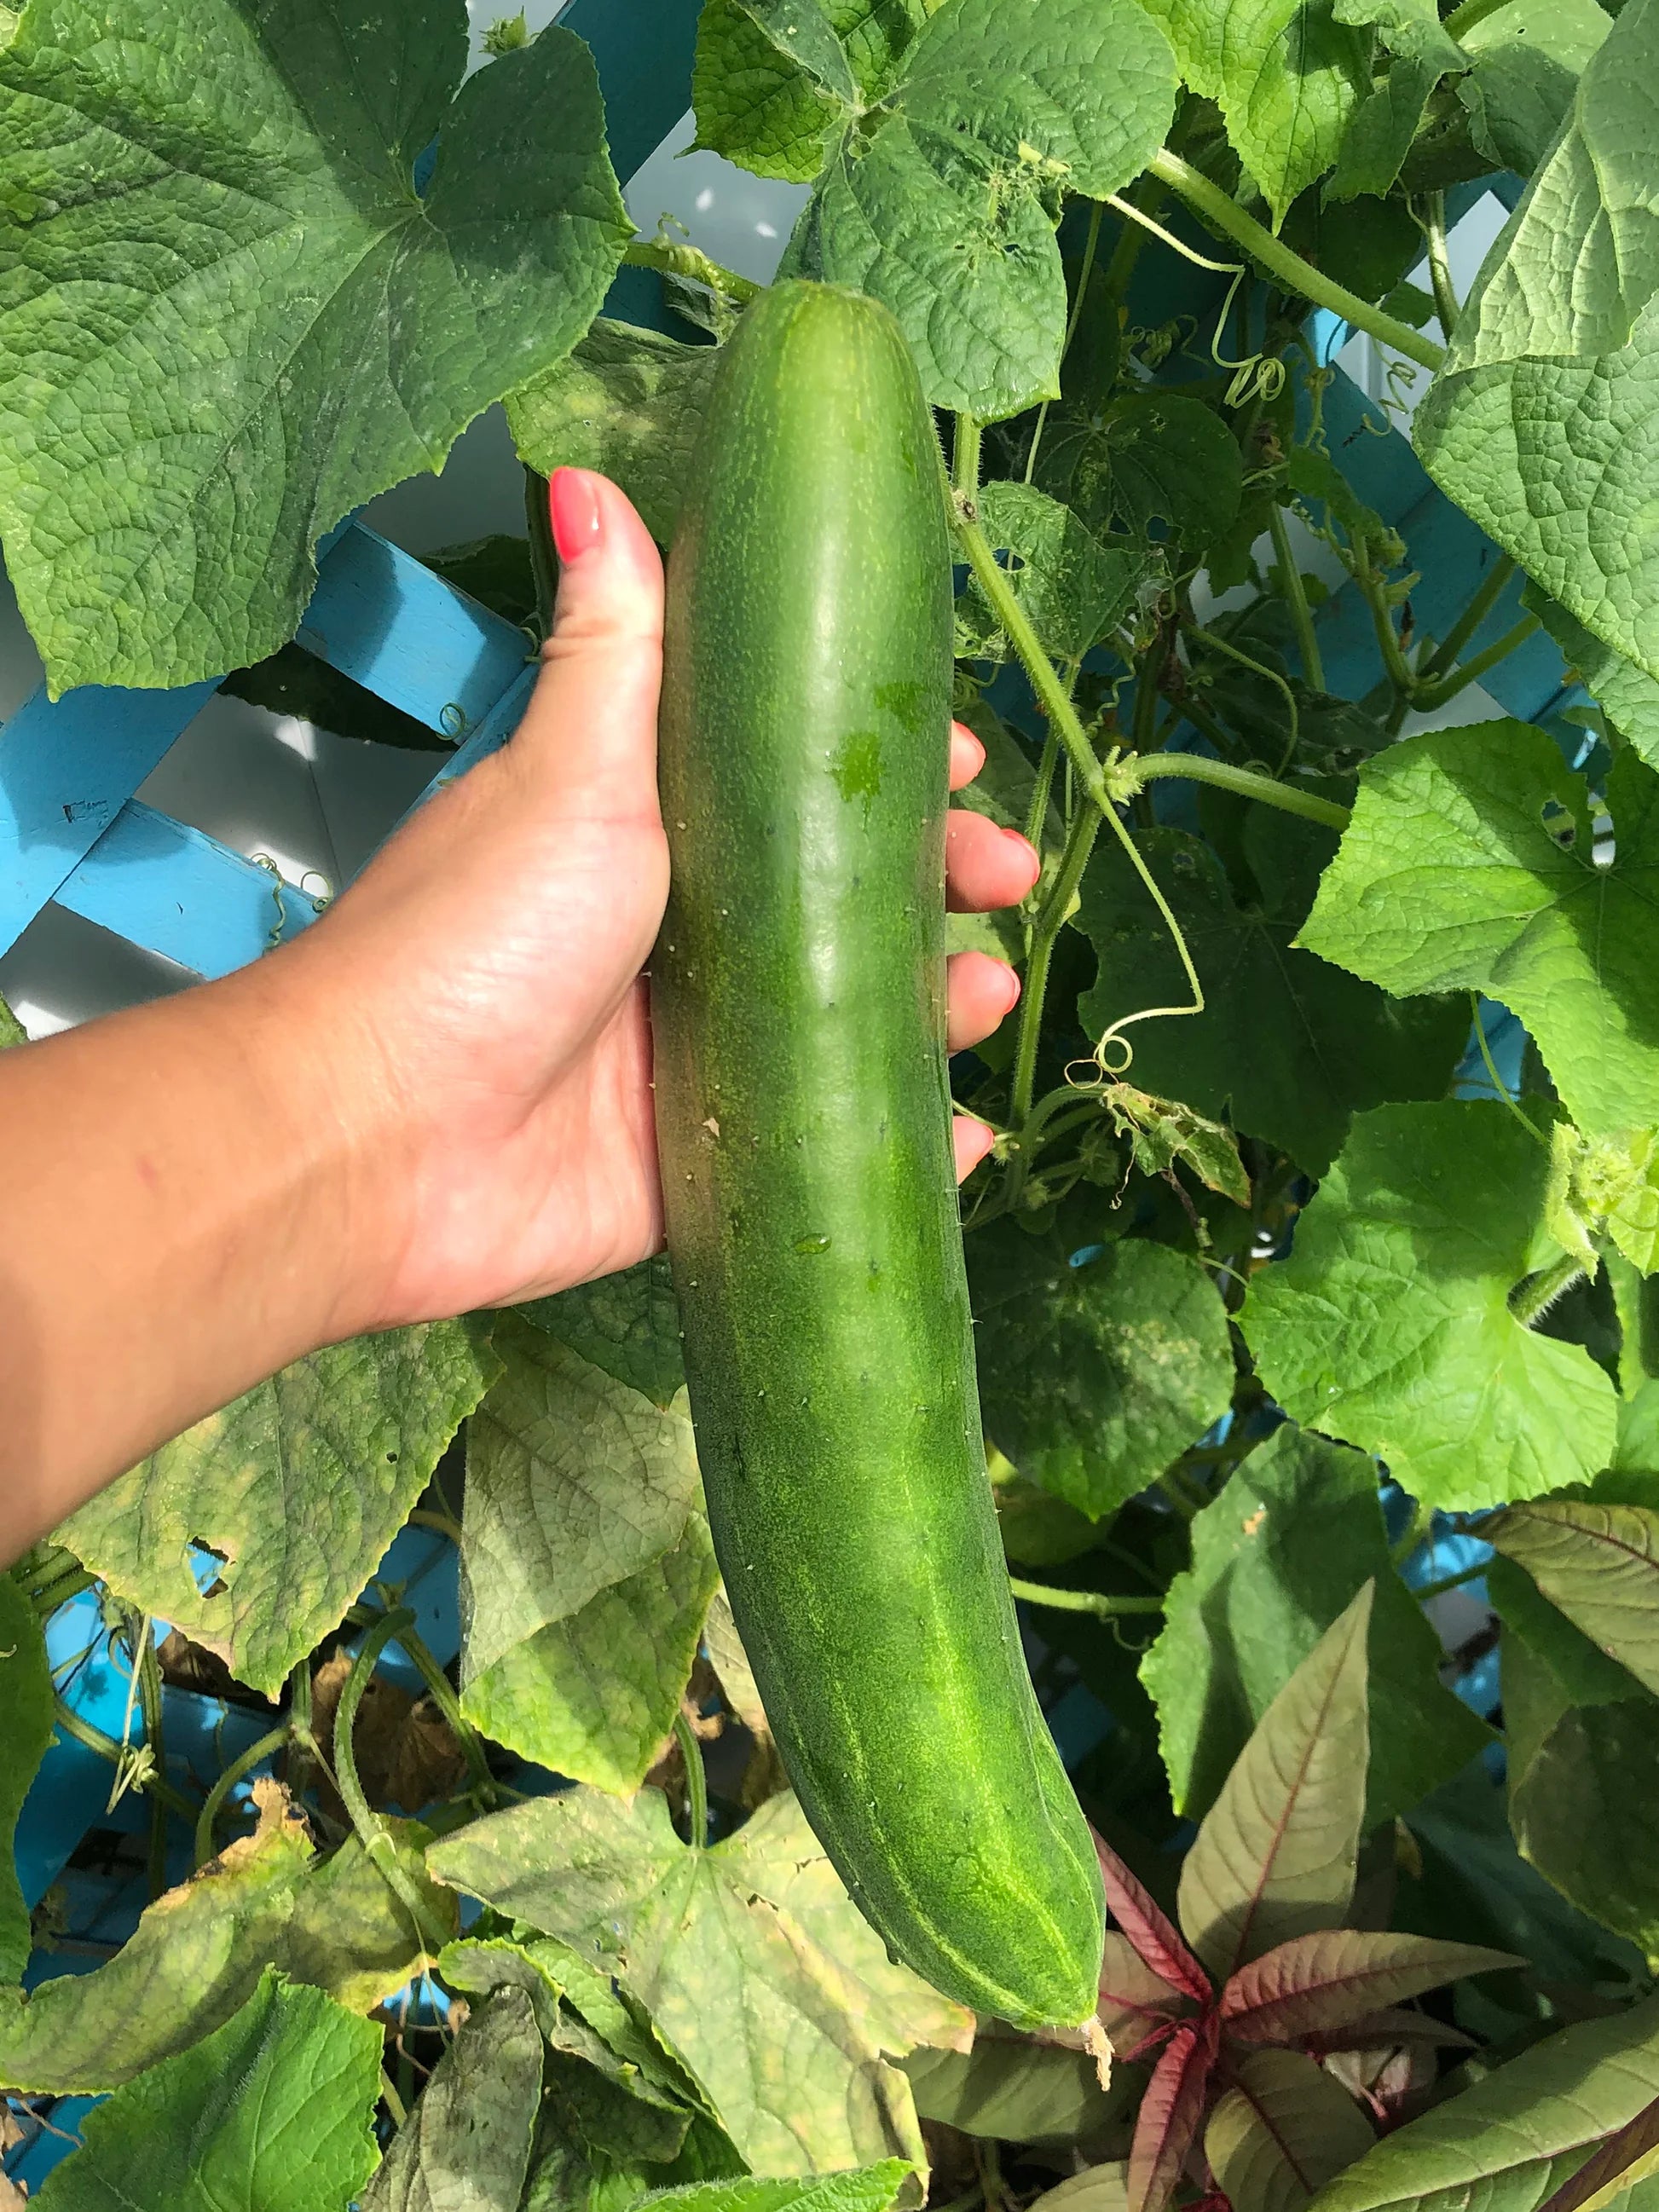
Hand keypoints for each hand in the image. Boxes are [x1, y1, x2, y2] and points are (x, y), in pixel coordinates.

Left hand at [282, 470, 1037, 1330]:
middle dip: (938, 885)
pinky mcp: (696, 1166)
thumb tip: (589, 481)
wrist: (381, 1139)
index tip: (959, 759)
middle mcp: (676, 941)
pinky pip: (819, 1140)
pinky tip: (965, 1132)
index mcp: (647, 835)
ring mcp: (690, 1058)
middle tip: (999, 878)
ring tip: (988, 996)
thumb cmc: (475, 938)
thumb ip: (608, 643)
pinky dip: (898, 1137)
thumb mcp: (566, 772)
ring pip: (848, 1021)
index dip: (884, 769)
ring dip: (938, 1003)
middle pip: (842, 901)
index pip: (795, 783)